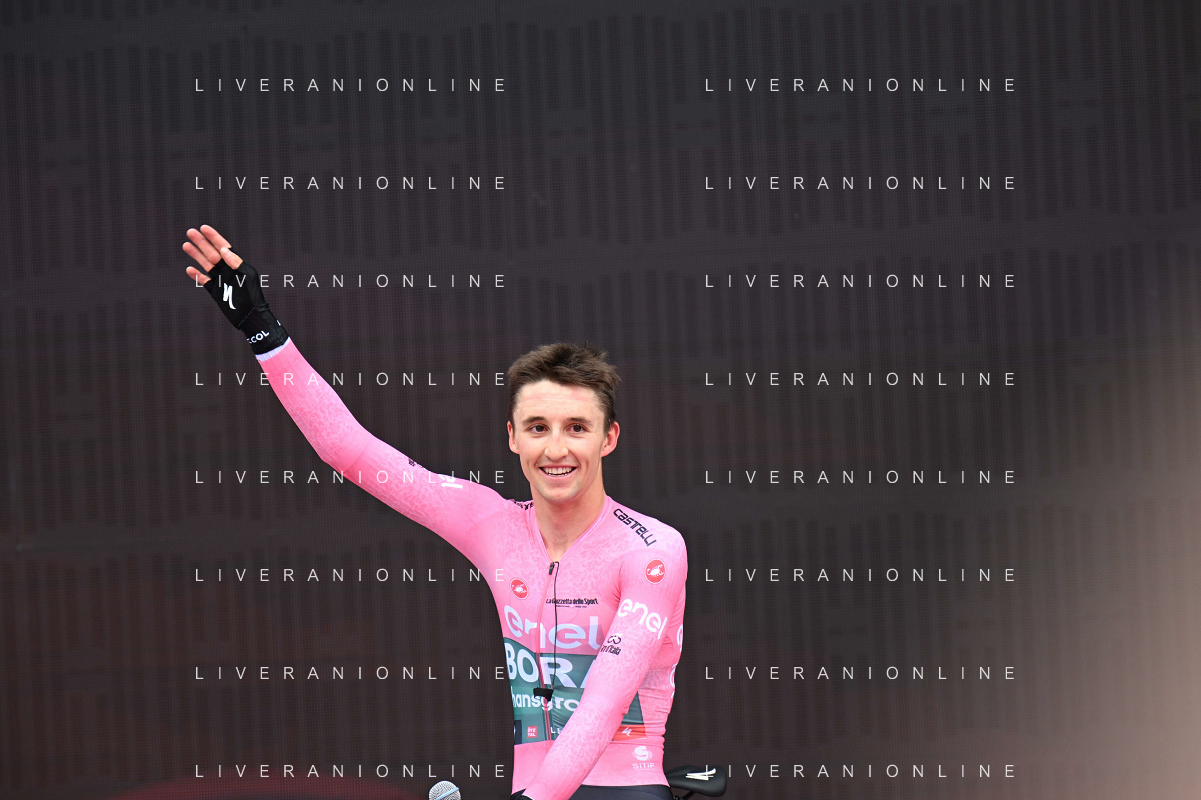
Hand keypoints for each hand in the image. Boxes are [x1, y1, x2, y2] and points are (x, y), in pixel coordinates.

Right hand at [182, 225, 288, 353]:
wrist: (251, 316)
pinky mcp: (216, 291)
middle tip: (190, 232)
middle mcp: (228, 270)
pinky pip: (204, 281)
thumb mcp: (247, 276)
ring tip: (186, 245)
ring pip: (206, 265)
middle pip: (212, 253)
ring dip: (196, 255)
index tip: (203, 228)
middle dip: (201, 242)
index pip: (223, 247)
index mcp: (236, 264)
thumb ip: (236, 262)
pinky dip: (197, 275)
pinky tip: (189, 269)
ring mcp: (221, 280)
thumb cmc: (253, 296)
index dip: (214, 237)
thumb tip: (224, 249)